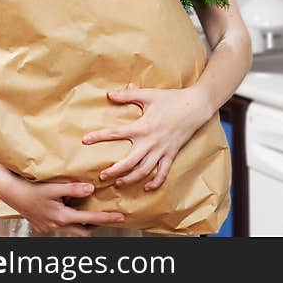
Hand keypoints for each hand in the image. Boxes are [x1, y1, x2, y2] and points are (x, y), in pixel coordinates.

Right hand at [0, 171, 124, 236]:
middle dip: (97, 224)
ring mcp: (49, 227)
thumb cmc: (30, 189)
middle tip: (108, 215)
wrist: (10, 193)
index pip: (90, 219)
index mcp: (61, 217)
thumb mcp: (53, 187)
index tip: (120, 217)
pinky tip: (72, 208)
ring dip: (83, 222)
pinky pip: (63, 225)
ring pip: (73, 229)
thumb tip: (91, 189)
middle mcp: (56, 225)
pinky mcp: (44, 225)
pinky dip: (71, 219)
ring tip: (92, 209)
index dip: (106, 218)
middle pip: (83, 231)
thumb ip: (73, 188)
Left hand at [82, 85, 211, 190]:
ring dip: (131, 179)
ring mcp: (162, 150)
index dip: (99, 137)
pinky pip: (163, 172)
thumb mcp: (149, 95)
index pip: (116, 133)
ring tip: (119, 183)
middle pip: (129, 162)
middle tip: (102, 176)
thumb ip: (128, 95)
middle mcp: (151, 142)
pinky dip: (155, 183)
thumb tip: (109, 94)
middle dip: (114, 171)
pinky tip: (146, 188)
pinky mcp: (172, 154)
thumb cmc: (172, 99)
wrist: (196, 106)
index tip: (85, 140)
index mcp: (143, 127)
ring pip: (144, 171)